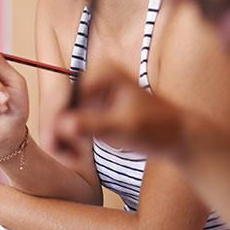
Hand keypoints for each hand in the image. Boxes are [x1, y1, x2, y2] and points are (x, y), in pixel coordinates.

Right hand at [54, 62, 186, 163]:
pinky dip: (70, 140)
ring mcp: (91, 93)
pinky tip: (75, 156)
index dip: (55, 120)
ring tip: (72, 159)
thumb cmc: (159, 128)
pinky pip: (70, 124)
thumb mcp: (125, 128)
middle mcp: (93, 77)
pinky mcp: (92, 108)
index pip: (66, 95)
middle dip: (57, 131)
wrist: (178, 136)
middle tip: (59, 154)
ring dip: (62, 138)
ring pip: (62, 116)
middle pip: (60, 105)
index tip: (51, 144)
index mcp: (101, 71)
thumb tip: (63, 126)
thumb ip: (93, 125)